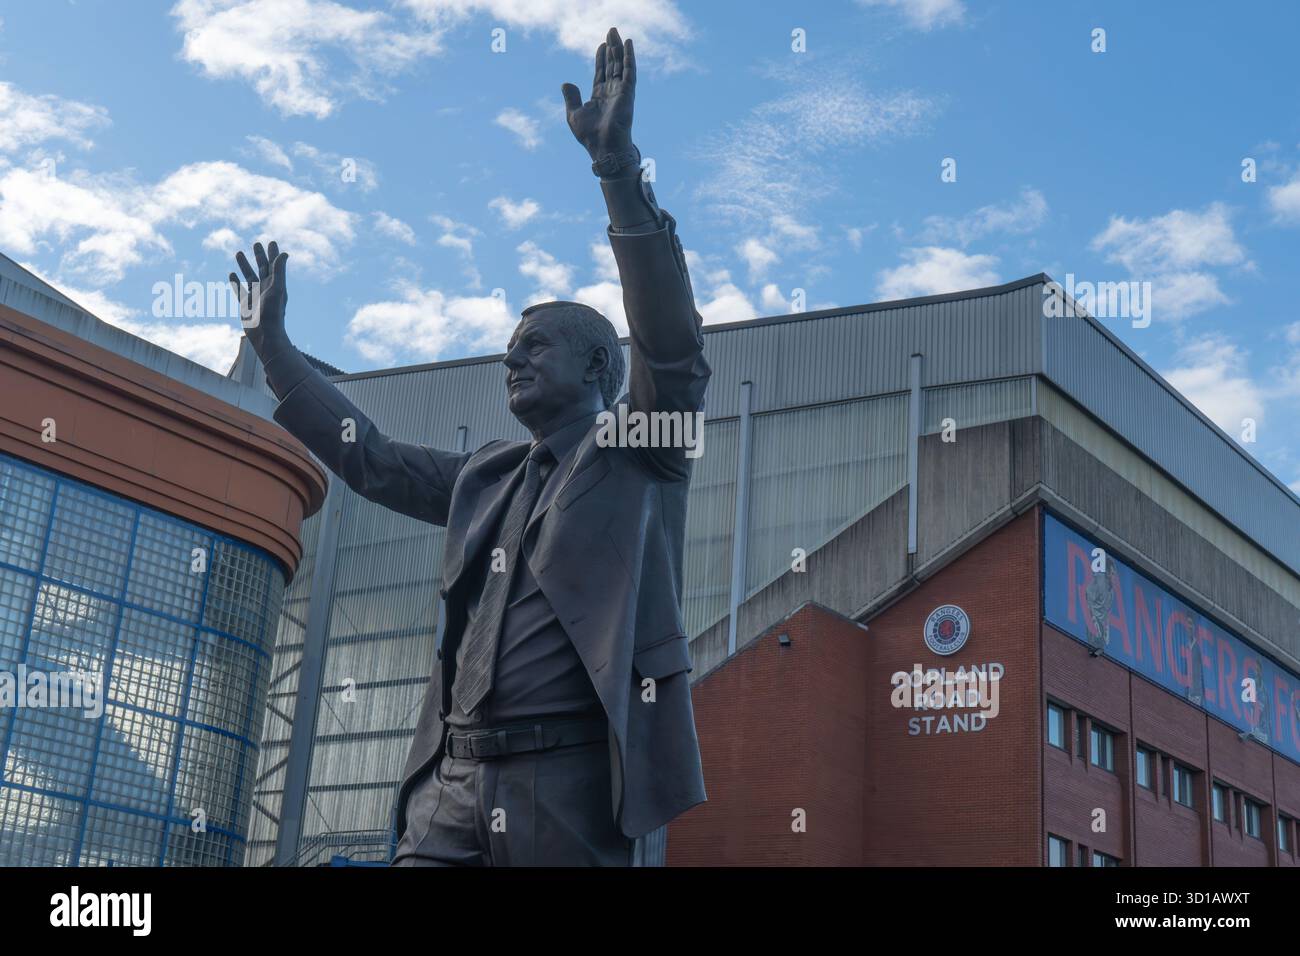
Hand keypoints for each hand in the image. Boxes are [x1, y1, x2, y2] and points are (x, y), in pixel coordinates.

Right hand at [230, 240, 289, 356]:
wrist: (264, 334)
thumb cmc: (273, 313)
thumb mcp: (277, 289)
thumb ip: (279, 271)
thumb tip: (284, 254)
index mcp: (275, 284)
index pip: (274, 265)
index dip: (273, 254)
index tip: (271, 242)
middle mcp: (266, 289)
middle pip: (262, 268)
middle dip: (259, 256)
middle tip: (256, 244)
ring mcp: (256, 296)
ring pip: (249, 276)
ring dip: (245, 265)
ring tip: (239, 253)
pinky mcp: (246, 304)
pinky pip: (240, 290)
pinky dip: (235, 282)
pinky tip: (231, 274)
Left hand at [562, 27, 635, 162]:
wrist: (603, 147)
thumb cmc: (589, 136)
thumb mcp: (573, 114)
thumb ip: (571, 97)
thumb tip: (566, 82)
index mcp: (599, 97)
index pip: (601, 72)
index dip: (601, 58)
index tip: (601, 45)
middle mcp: (611, 92)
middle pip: (611, 65)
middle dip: (611, 48)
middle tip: (611, 31)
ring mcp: (621, 92)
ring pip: (620, 65)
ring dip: (619, 48)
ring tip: (616, 32)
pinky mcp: (628, 93)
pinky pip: (629, 71)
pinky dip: (629, 57)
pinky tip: (628, 44)